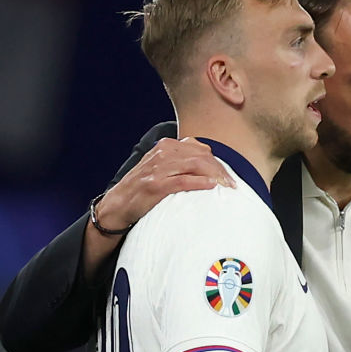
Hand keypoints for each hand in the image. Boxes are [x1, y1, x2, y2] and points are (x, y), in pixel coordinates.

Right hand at [83, 138, 235, 279]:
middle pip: (201, 156)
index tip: (228, 176)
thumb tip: (209, 163)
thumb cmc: (142, 189)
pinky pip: (183, 180)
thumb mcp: (160, 168)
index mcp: (165, 146)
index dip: (217, 162)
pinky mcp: (155, 185)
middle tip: (233, 184)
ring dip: (215, 175)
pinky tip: (212, 186)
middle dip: (220, 169)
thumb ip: (180, 162)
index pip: (199, 149)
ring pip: (195, 165)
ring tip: (227, 187)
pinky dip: (199, 182)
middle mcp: (162, 153)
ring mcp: (158, 168)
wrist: (117, 205)